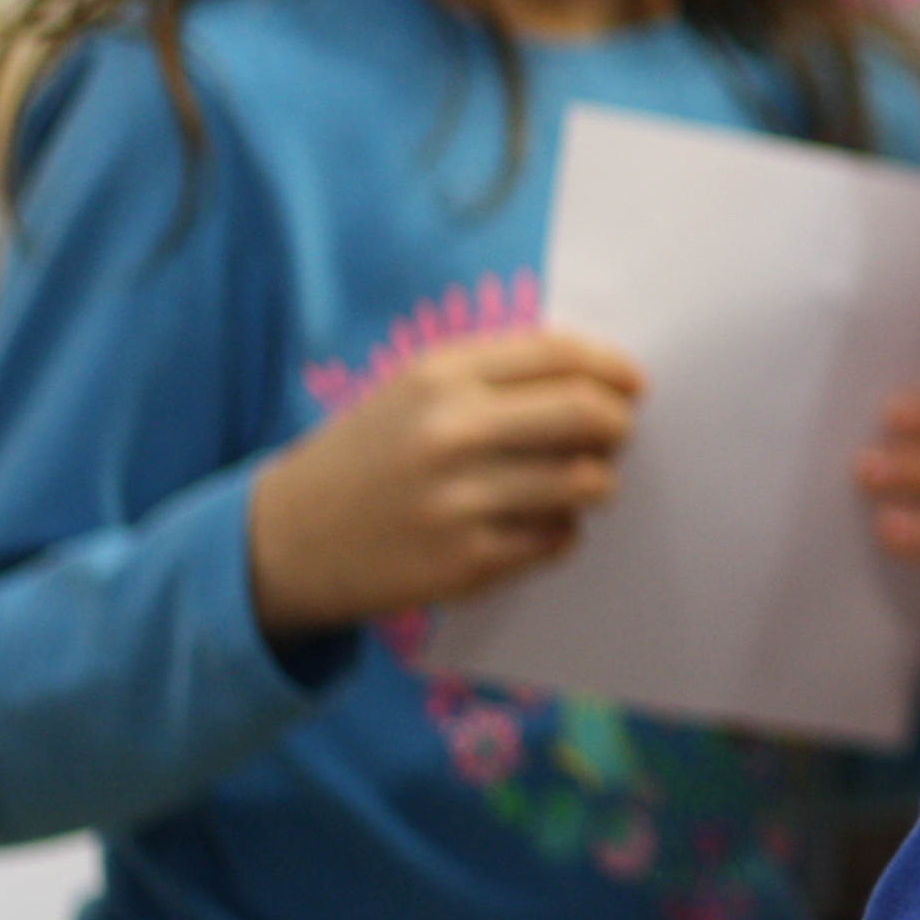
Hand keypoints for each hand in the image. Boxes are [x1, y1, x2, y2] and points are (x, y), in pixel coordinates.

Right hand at [246, 331, 640, 637]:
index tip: (632, 384)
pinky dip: (563, 530)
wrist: (287, 540)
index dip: (614, 368)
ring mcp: (459, 501)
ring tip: (578, 481)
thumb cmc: (371, 453)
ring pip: (586, 481)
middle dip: (620, 424)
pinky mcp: (466, 563)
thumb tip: (600, 376)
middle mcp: (450, 433)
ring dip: (599, 481)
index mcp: (440, 377)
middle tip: (619, 434)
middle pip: (588, 414)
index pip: (562, 355)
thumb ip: (498, 374)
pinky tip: (538, 523)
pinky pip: (557, 539)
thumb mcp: (415, 390)